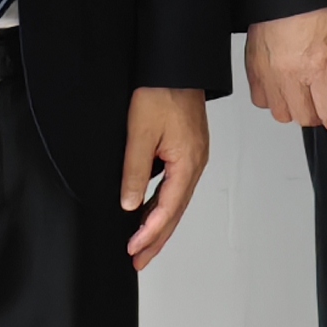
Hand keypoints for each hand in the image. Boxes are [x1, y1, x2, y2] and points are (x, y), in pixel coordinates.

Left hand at [122, 87, 211, 265]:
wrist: (176, 65)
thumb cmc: (162, 92)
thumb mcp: (140, 133)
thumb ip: (135, 172)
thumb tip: (131, 205)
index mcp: (188, 162)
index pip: (169, 208)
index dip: (150, 233)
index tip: (133, 250)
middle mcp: (195, 163)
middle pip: (176, 211)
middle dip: (157, 239)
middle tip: (139, 261)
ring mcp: (194, 157)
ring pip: (177, 201)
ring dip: (159, 224)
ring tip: (142, 246)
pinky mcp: (188, 150)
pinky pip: (176, 186)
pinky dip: (163, 205)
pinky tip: (150, 212)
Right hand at [246, 6, 326, 133]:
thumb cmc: (316, 5)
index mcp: (320, 66)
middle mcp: (292, 74)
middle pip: (305, 118)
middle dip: (318, 115)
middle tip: (323, 104)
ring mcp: (269, 73)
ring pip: (281, 114)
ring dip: (294, 109)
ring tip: (302, 94)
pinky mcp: (253, 68)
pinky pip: (261, 100)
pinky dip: (272, 98)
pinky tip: (282, 86)